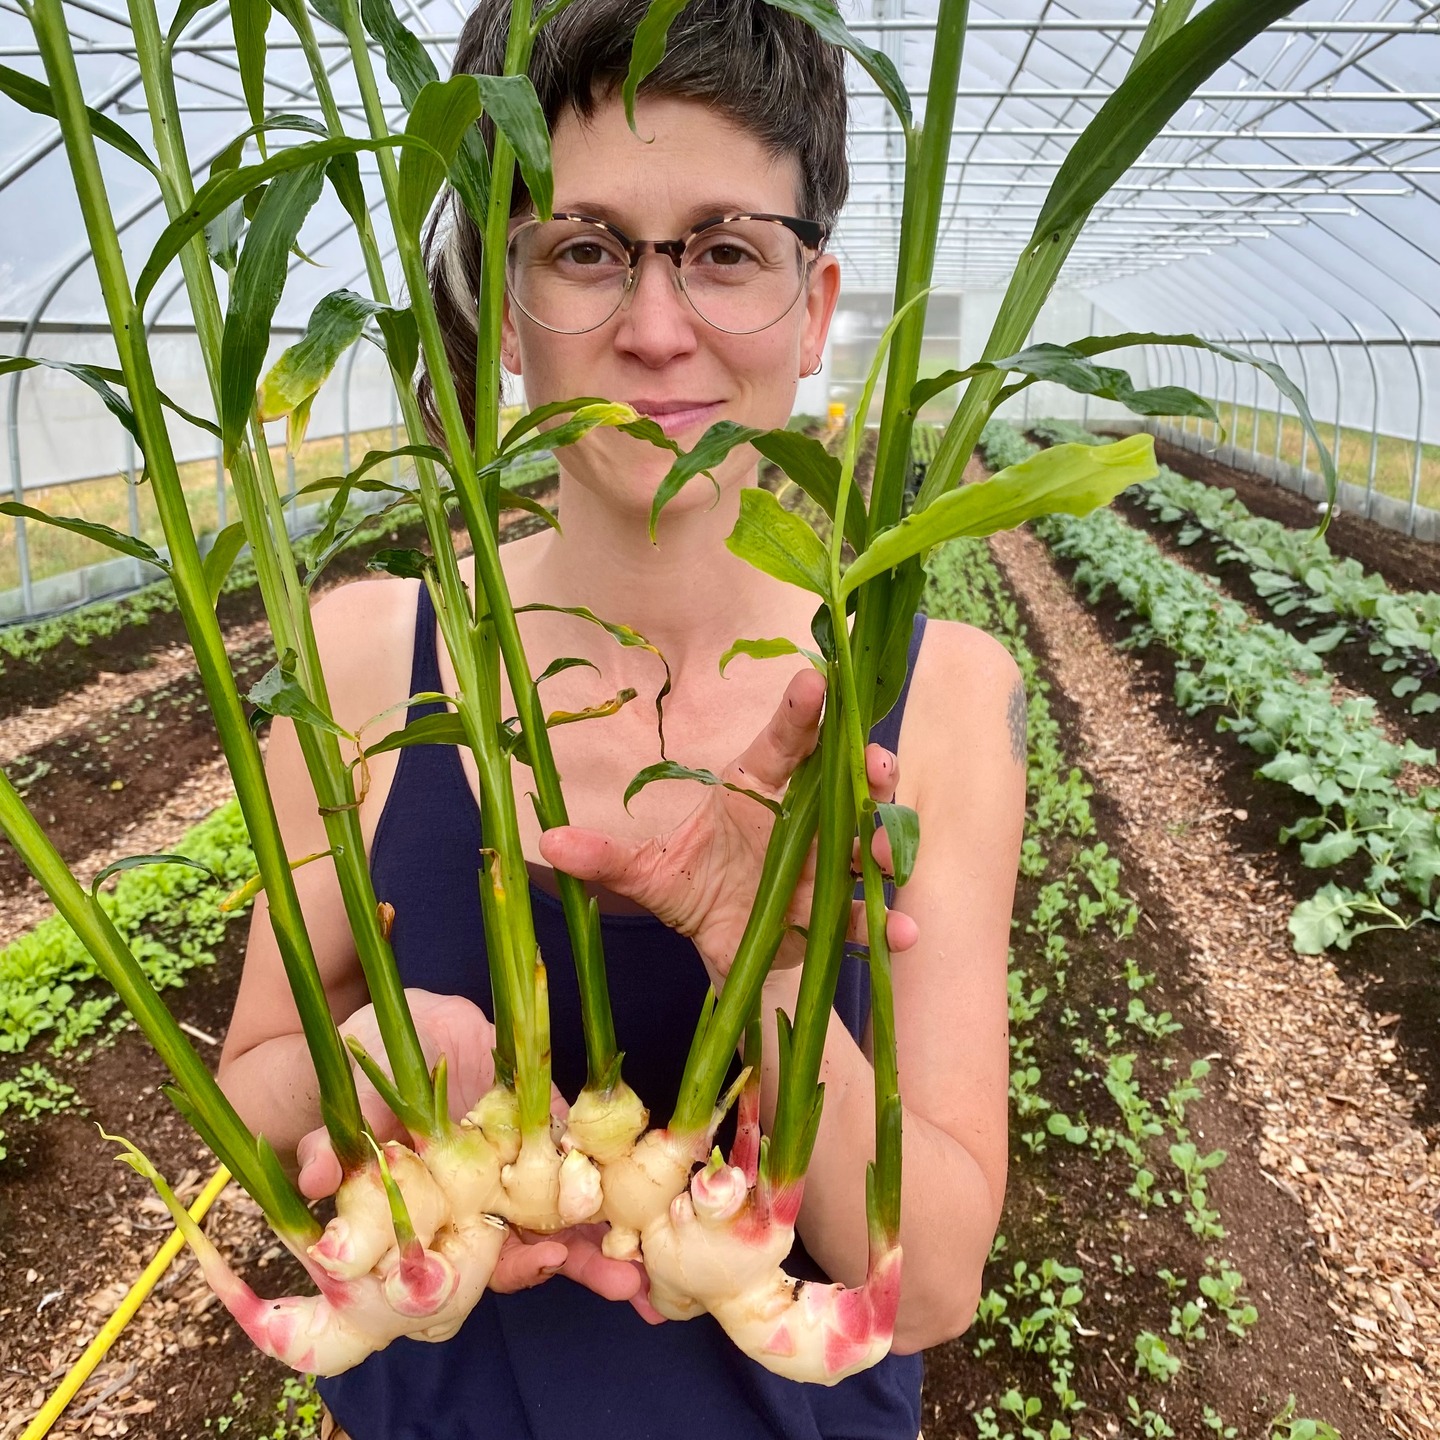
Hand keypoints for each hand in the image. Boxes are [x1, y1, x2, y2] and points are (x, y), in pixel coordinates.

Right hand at [295, 994, 662, 1321]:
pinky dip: (615, 1170)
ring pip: (561, 1211)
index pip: (466, 1257)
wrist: (405, 1024)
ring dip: (603, 1236)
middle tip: (621, 1280)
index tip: (535, 1262)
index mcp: (432, 1205)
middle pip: (527, 1245)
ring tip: (648, 1263)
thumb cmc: (366, 1067)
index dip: (500, 1267)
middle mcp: (478, 1195)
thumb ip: (333, 1141)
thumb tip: (308, 1176)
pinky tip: (655, 1185)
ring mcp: (516, 1162)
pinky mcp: (546, 1122)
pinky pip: (582, 1152)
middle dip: (572, 1263)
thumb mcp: (350, 1097)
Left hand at [537, 667, 918, 984]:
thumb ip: (604, 857)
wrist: (717, 941)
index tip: (814, 681)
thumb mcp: (644, 872)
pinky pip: (862, 911)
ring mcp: (820, 862)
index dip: (799, 713)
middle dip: (863, 769)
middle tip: (875, 763)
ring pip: (862, 838)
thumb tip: (547, 842)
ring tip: (885, 848)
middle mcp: (798, 819)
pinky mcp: (830, 910)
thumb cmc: (688, 884)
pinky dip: (885, 921)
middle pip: (840, 782)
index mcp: (754, 791)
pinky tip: (902, 930)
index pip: (780, 745)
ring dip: (882, 839)